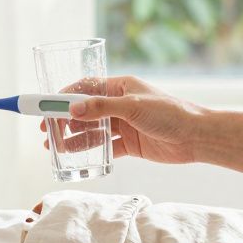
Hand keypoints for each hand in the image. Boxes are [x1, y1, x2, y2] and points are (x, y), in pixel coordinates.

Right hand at [39, 76, 208, 164]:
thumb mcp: (133, 107)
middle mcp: (120, 103)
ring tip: (54, 146)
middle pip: (85, 110)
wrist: (196, 137)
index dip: (64, 96)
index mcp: (120, 86)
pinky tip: (75, 157)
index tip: (46, 107)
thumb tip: (72, 110)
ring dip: (73, 137)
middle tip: (46, 131)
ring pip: (92, 130)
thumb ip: (101, 108)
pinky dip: (89, 151)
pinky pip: (104, 147)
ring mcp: (124, 124)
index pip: (85, 87)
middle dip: (64, 119)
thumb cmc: (169, 114)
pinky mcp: (130, 143)